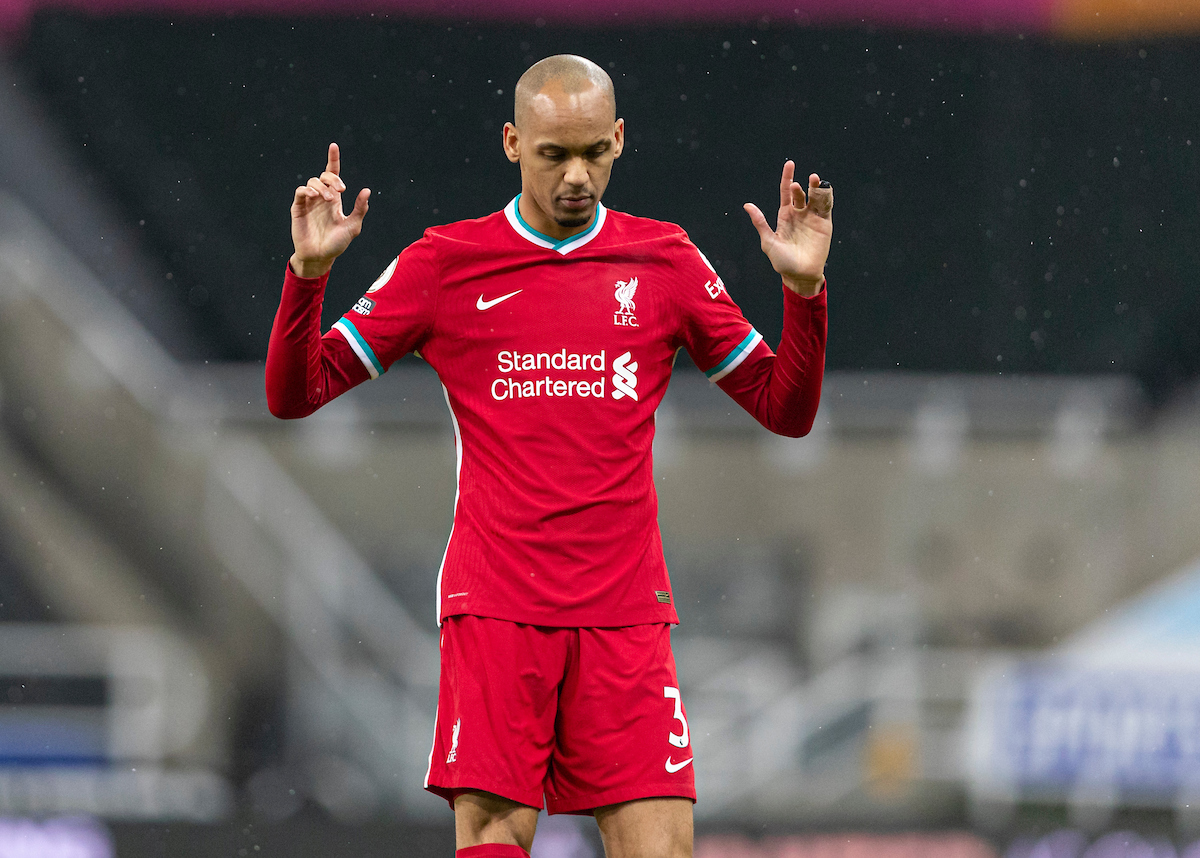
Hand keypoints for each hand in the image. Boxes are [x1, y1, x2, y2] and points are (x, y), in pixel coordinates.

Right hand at [289, 143, 370, 278]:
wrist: (321, 257)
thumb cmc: (337, 244)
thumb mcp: (353, 226)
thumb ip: (360, 209)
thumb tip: (367, 190)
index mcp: (335, 199)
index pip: (333, 174)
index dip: (333, 159)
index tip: (334, 146)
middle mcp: (322, 197)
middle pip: (324, 175)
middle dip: (333, 178)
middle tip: (341, 190)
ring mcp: (309, 202)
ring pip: (312, 181)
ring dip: (322, 186)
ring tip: (328, 199)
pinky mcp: (298, 208)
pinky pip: (300, 192)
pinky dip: (307, 190)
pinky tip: (315, 196)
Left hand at [744, 161, 832, 296]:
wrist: (800, 275)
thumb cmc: (782, 261)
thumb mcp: (768, 241)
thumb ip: (760, 222)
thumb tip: (747, 205)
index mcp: (785, 215)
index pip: (786, 192)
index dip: (787, 177)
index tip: (790, 164)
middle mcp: (799, 214)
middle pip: (801, 193)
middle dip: (800, 186)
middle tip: (797, 186)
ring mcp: (812, 218)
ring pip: (815, 197)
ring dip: (816, 187)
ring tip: (814, 180)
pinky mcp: (825, 224)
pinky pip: (826, 206)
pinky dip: (826, 196)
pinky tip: (824, 189)